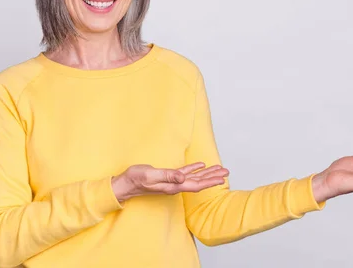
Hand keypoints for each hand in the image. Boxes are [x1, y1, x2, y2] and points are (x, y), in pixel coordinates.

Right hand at [111, 162, 228, 202]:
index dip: (210, 181)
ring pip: (194, 178)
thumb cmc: (136, 179)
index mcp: (173, 186)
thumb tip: (183, 178)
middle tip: (226, 172)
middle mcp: (175, 185)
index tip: (222, 178)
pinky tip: (201, 165)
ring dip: (207, 173)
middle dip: (213, 177)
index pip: (196, 184)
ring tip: (219, 169)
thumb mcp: (151, 175)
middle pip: (199, 182)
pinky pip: (185, 174)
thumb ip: (167, 176)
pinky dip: (194, 169)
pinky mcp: (168, 177)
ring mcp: (172, 182)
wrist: (125, 184)